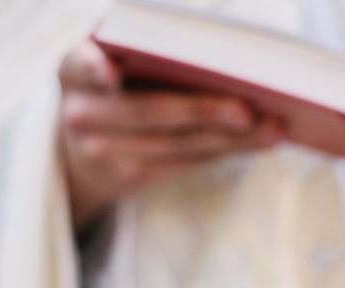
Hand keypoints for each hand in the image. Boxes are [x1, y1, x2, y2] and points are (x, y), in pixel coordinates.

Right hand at [59, 41, 282, 231]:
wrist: (78, 152)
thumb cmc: (111, 87)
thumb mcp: (106, 64)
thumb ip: (141, 53)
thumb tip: (220, 60)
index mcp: (73, 69)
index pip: (81, 64)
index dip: (94, 69)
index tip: (110, 72)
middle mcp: (81, 113)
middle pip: (148, 112)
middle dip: (202, 111)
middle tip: (247, 109)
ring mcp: (102, 152)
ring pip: (176, 143)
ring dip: (230, 137)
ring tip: (272, 128)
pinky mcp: (128, 178)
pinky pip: (185, 161)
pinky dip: (226, 149)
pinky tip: (259, 141)